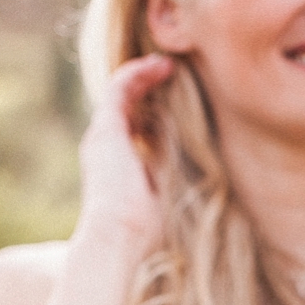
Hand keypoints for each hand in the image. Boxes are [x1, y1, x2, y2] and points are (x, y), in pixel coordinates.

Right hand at [76, 55, 174, 242]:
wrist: (121, 238)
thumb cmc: (146, 233)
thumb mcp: (166, 202)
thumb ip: (174, 182)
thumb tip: (202, 171)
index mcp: (118, 170)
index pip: (134, 135)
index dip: (155, 120)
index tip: (180, 110)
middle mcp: (105, 150)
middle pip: (126, 110)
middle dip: (148, 92)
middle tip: (175, 78)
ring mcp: (102, 137)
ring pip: (121, 93)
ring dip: (145, 76)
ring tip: (169, 66)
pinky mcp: (106, 128)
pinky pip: (119, 86)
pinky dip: (139, 73)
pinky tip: (161, 66)